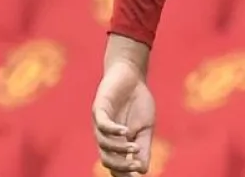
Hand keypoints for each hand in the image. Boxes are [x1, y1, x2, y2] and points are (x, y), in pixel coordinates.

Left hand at [92, 60, 155, 174]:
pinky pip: (103, 124)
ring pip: (104, 144)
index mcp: (116, 144)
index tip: (139, 175)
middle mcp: (105, 137)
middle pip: (107, 160)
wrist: (132, 76)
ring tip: (135, 148)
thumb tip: (143, 171)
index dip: (126, 173)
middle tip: (136, 167)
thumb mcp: (145, 128)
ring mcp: (101, 124)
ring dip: (119, 149)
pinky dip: (113, 130)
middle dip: (121, 167)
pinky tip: (126, 131)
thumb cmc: (138, 103)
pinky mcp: (99, 109)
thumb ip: (144, 148)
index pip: (116, 165)